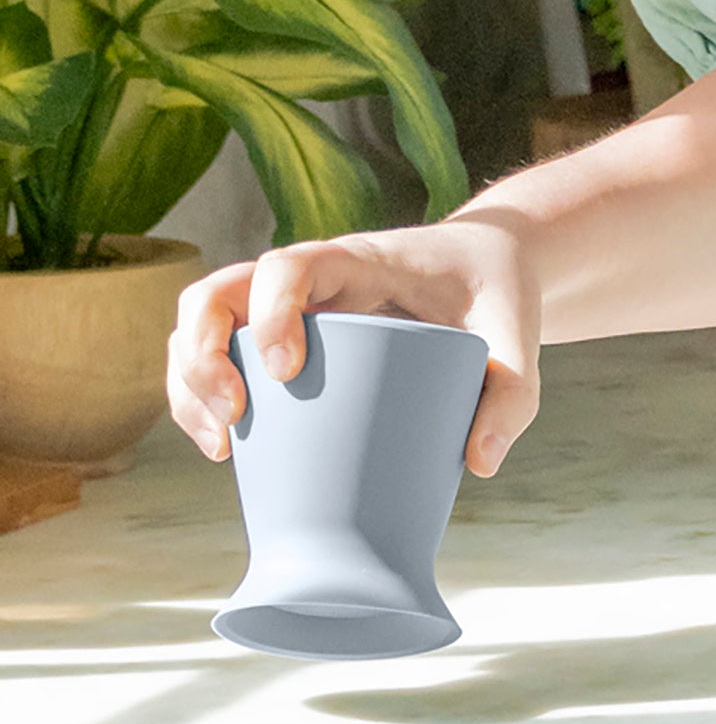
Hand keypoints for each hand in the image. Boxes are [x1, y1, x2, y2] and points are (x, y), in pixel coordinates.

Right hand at [167, 217, 540, 477]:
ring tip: (222, 446)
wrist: (490, 266)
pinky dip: (202, 397)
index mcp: (359, 259)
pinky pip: (219, 354)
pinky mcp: (285, 337)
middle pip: (217, 292)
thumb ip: (514, 394)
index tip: (286, 369)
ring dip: (189, 382)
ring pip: (202, 324)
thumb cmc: (498, 293)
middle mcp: (310, 277)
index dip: (271, 311)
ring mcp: (289, 306)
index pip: (289, 265)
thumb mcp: (518, 335)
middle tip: (236, 417)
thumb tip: (480, 464)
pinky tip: (224, 448)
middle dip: (204, 354)